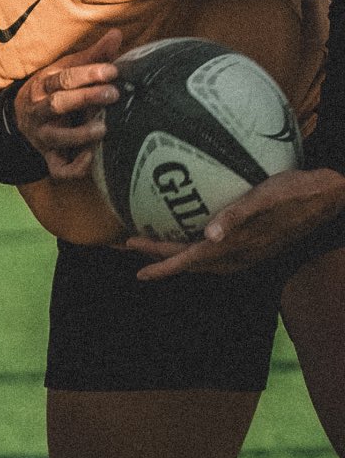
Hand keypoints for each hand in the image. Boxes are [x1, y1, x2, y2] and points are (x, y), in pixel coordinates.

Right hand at [14, 29, 123, 179]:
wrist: (23, 116)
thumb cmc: (54, 89)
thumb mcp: (67, 69)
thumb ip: (93, 56)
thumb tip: (117, 34)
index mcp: (43, 85)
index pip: (63, 78)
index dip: (88, 74)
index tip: (113, 71)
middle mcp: (39, 111)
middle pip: (58, 104)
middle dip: (85, 98)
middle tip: (114, 94)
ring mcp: (42, 135)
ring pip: (55, 137)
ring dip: (79, 134)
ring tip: (103, 129)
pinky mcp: (48, 157)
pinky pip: (58, 168)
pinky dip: (73, 167)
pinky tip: (91, 158)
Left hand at [128, 167, 344, 279]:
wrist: (326, 197)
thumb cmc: (294, 191)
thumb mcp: (264, 197)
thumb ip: (236, 216)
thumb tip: (209, 235)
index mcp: (234, 247)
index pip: (188, 260)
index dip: (161, 264)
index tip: (136, 266)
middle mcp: (237, 257)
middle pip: (188, 263)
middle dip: (159, 258)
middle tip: (131, 245)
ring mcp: (246, 255)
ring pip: (201, 261)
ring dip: (176, 256)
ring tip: (152, 244)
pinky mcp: (253, 249)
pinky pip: (215, 255)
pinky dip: (195, 250)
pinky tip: (191, 235)